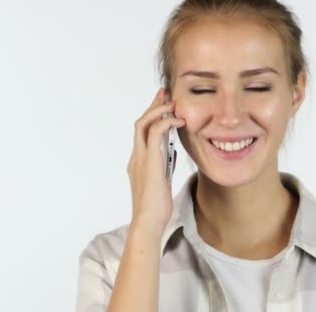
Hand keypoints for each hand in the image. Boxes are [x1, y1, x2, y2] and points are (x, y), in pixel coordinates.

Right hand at [126, 87, 184, 237]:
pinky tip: (179, 121)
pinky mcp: (150, 162)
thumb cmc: (156, 208)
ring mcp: (141, 159)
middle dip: (153, 106)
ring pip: (143, 124)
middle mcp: (136, 157)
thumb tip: (172, 154)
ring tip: (173, 104)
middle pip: (141, 123)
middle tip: (165, 93)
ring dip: (158, 111)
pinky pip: (155, 134)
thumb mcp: (162, 181)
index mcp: (139, 162)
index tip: (163, 105)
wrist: (148, 222)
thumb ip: (164, 166)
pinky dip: (166, 123)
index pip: (143, 133)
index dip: (152, 117)